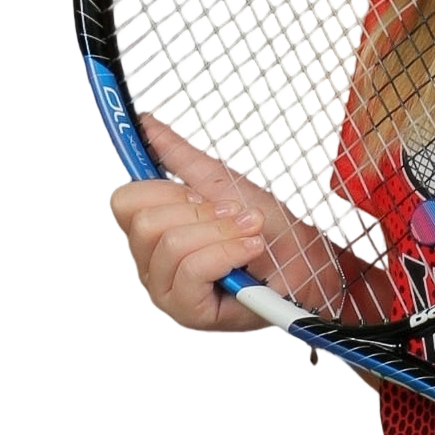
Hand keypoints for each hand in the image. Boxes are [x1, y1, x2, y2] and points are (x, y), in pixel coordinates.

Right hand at [105, 135, 281, 339]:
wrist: (310, 266)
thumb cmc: (271, 232)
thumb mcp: (224, 183)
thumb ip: (180, 156)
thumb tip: (145, 121)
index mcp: (152, 233)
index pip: (124, 201)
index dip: (165, 190)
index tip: (201, 194)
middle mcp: (150, 264)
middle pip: (144, 221)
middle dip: (200, 211)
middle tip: (235, 216)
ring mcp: (165, 291)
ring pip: (170, 244)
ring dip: (221, 232)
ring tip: (250, 234)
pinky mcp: (187, 312)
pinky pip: (191, 270)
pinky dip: (227, 252)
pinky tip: (250, 251)